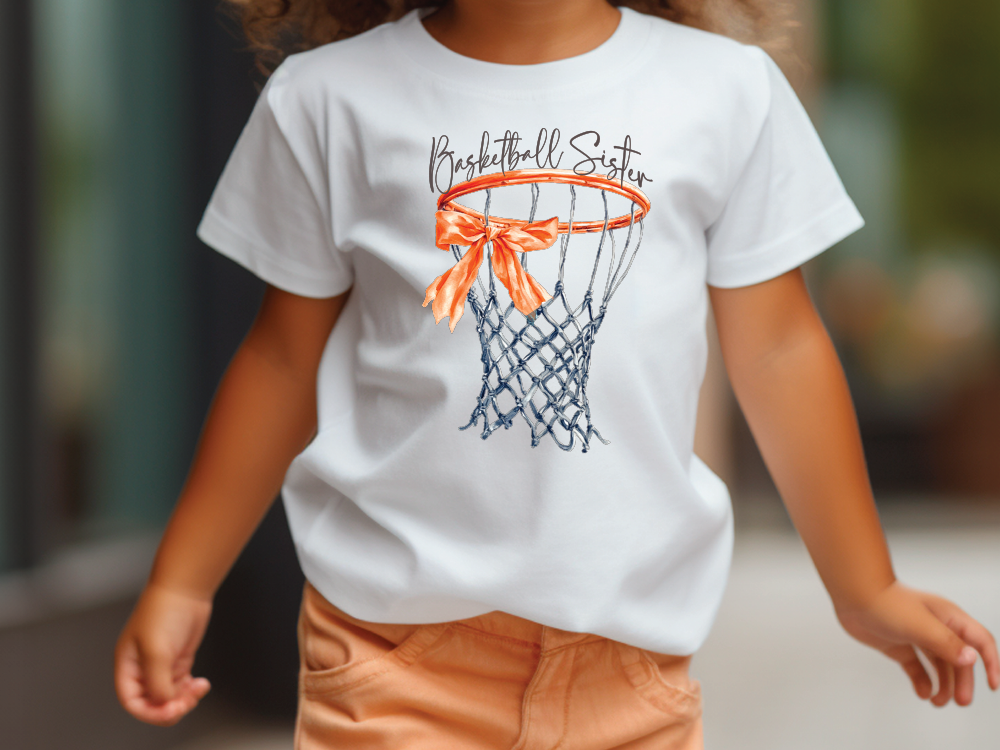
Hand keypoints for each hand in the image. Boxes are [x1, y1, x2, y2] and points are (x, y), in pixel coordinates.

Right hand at [114, 582, 213, 725]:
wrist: (185, 588)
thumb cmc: (164, 611)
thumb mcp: (157, 650)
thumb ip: (157, 680)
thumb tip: (165, 701)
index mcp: (128, 666)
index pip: (132, 701)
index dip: (149, 712)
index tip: (170, 710)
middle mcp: (142, 668)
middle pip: (151, 702)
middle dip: (169, 708)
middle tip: (187, 702)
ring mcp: (161, 665)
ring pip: (169, 696)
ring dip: (183, 699)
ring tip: (198, 689)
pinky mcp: (178, 660)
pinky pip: (181, 685)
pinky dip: (191, 690)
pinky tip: (202, 684)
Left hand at [835, 582, 999, 706]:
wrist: (853, 595)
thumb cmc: (887, 603)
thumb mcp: (922, 625)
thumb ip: (946, 643)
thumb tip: (971, 658)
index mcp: (948, 618)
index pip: (979, 641)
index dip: (991, 662)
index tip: (993, 685)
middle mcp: (936, 627)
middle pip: (959, 659)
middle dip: (963, 681)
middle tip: (961, 701)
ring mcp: (917, 637)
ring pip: (939, 666)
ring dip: (943, 685)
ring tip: (939, 702)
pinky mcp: (898, 645)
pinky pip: (916, 668)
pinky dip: (922, 681)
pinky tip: (922, 693)